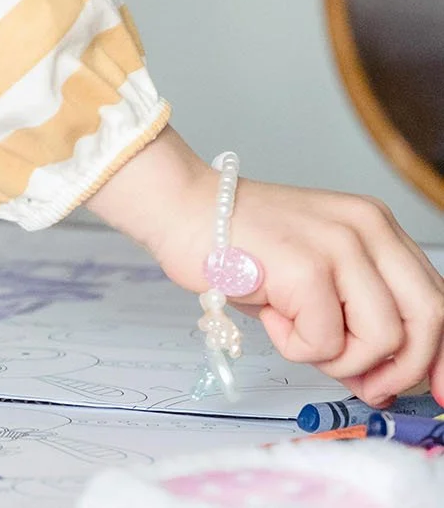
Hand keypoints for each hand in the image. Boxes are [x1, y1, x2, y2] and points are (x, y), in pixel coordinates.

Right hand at [86, 125, 443, 403]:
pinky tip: (271, 316)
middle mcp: (367, 227)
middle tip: (368, 387)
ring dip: (339, 358)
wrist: (185, 213)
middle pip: (427, 319)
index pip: (437, 297)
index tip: (440, 390)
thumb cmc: (247, 250)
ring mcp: (340, 244)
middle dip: (402, 368)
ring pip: (383, 341)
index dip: (441, 354)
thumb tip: (390, 381)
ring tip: (297, 332)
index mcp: (376, 225)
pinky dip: (297, 348)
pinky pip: (327, 344)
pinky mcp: (308, 268)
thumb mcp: (321, 274)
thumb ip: (362, 313)